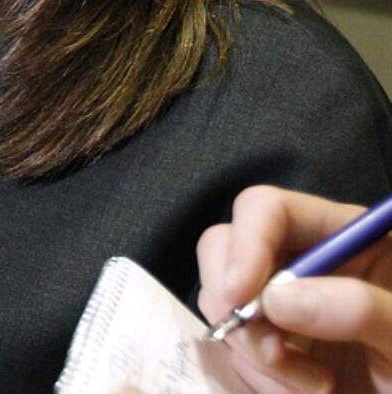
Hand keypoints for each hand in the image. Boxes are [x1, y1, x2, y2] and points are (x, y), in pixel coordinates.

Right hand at [197, 185, 391, 393]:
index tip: (241, 294)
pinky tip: (296, 392)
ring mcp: (282, 306)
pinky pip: (230, 348)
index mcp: (348, 239)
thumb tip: (278, 299)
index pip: (270, 209)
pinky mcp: (270, 345)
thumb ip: (362, 310)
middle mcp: (305, 262)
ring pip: (221, 303)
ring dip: (253, 352)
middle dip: (235, 301)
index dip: (247, 241)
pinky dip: (254, 375)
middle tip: (268, 352)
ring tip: (310, 389)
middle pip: (225, 247)